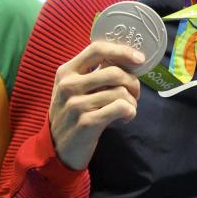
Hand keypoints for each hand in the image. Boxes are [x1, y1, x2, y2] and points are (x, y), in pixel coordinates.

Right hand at [49, 40, 143, 170]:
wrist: (58, 149)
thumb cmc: (72, 115)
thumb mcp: (73, 89)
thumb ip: (92, 73)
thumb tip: (125, 60)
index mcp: (66, 71)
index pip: (97, 49)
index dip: (121, 51)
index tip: (139, 59)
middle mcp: (68, 85)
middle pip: (114, 72)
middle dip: (133, 82)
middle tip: (134, 94)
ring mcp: (76, 104)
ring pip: (120, 92)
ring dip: (132, 102)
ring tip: (127, 109)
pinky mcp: (87, 122)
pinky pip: (121, 108)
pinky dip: (130, 112)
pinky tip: (124, 118)